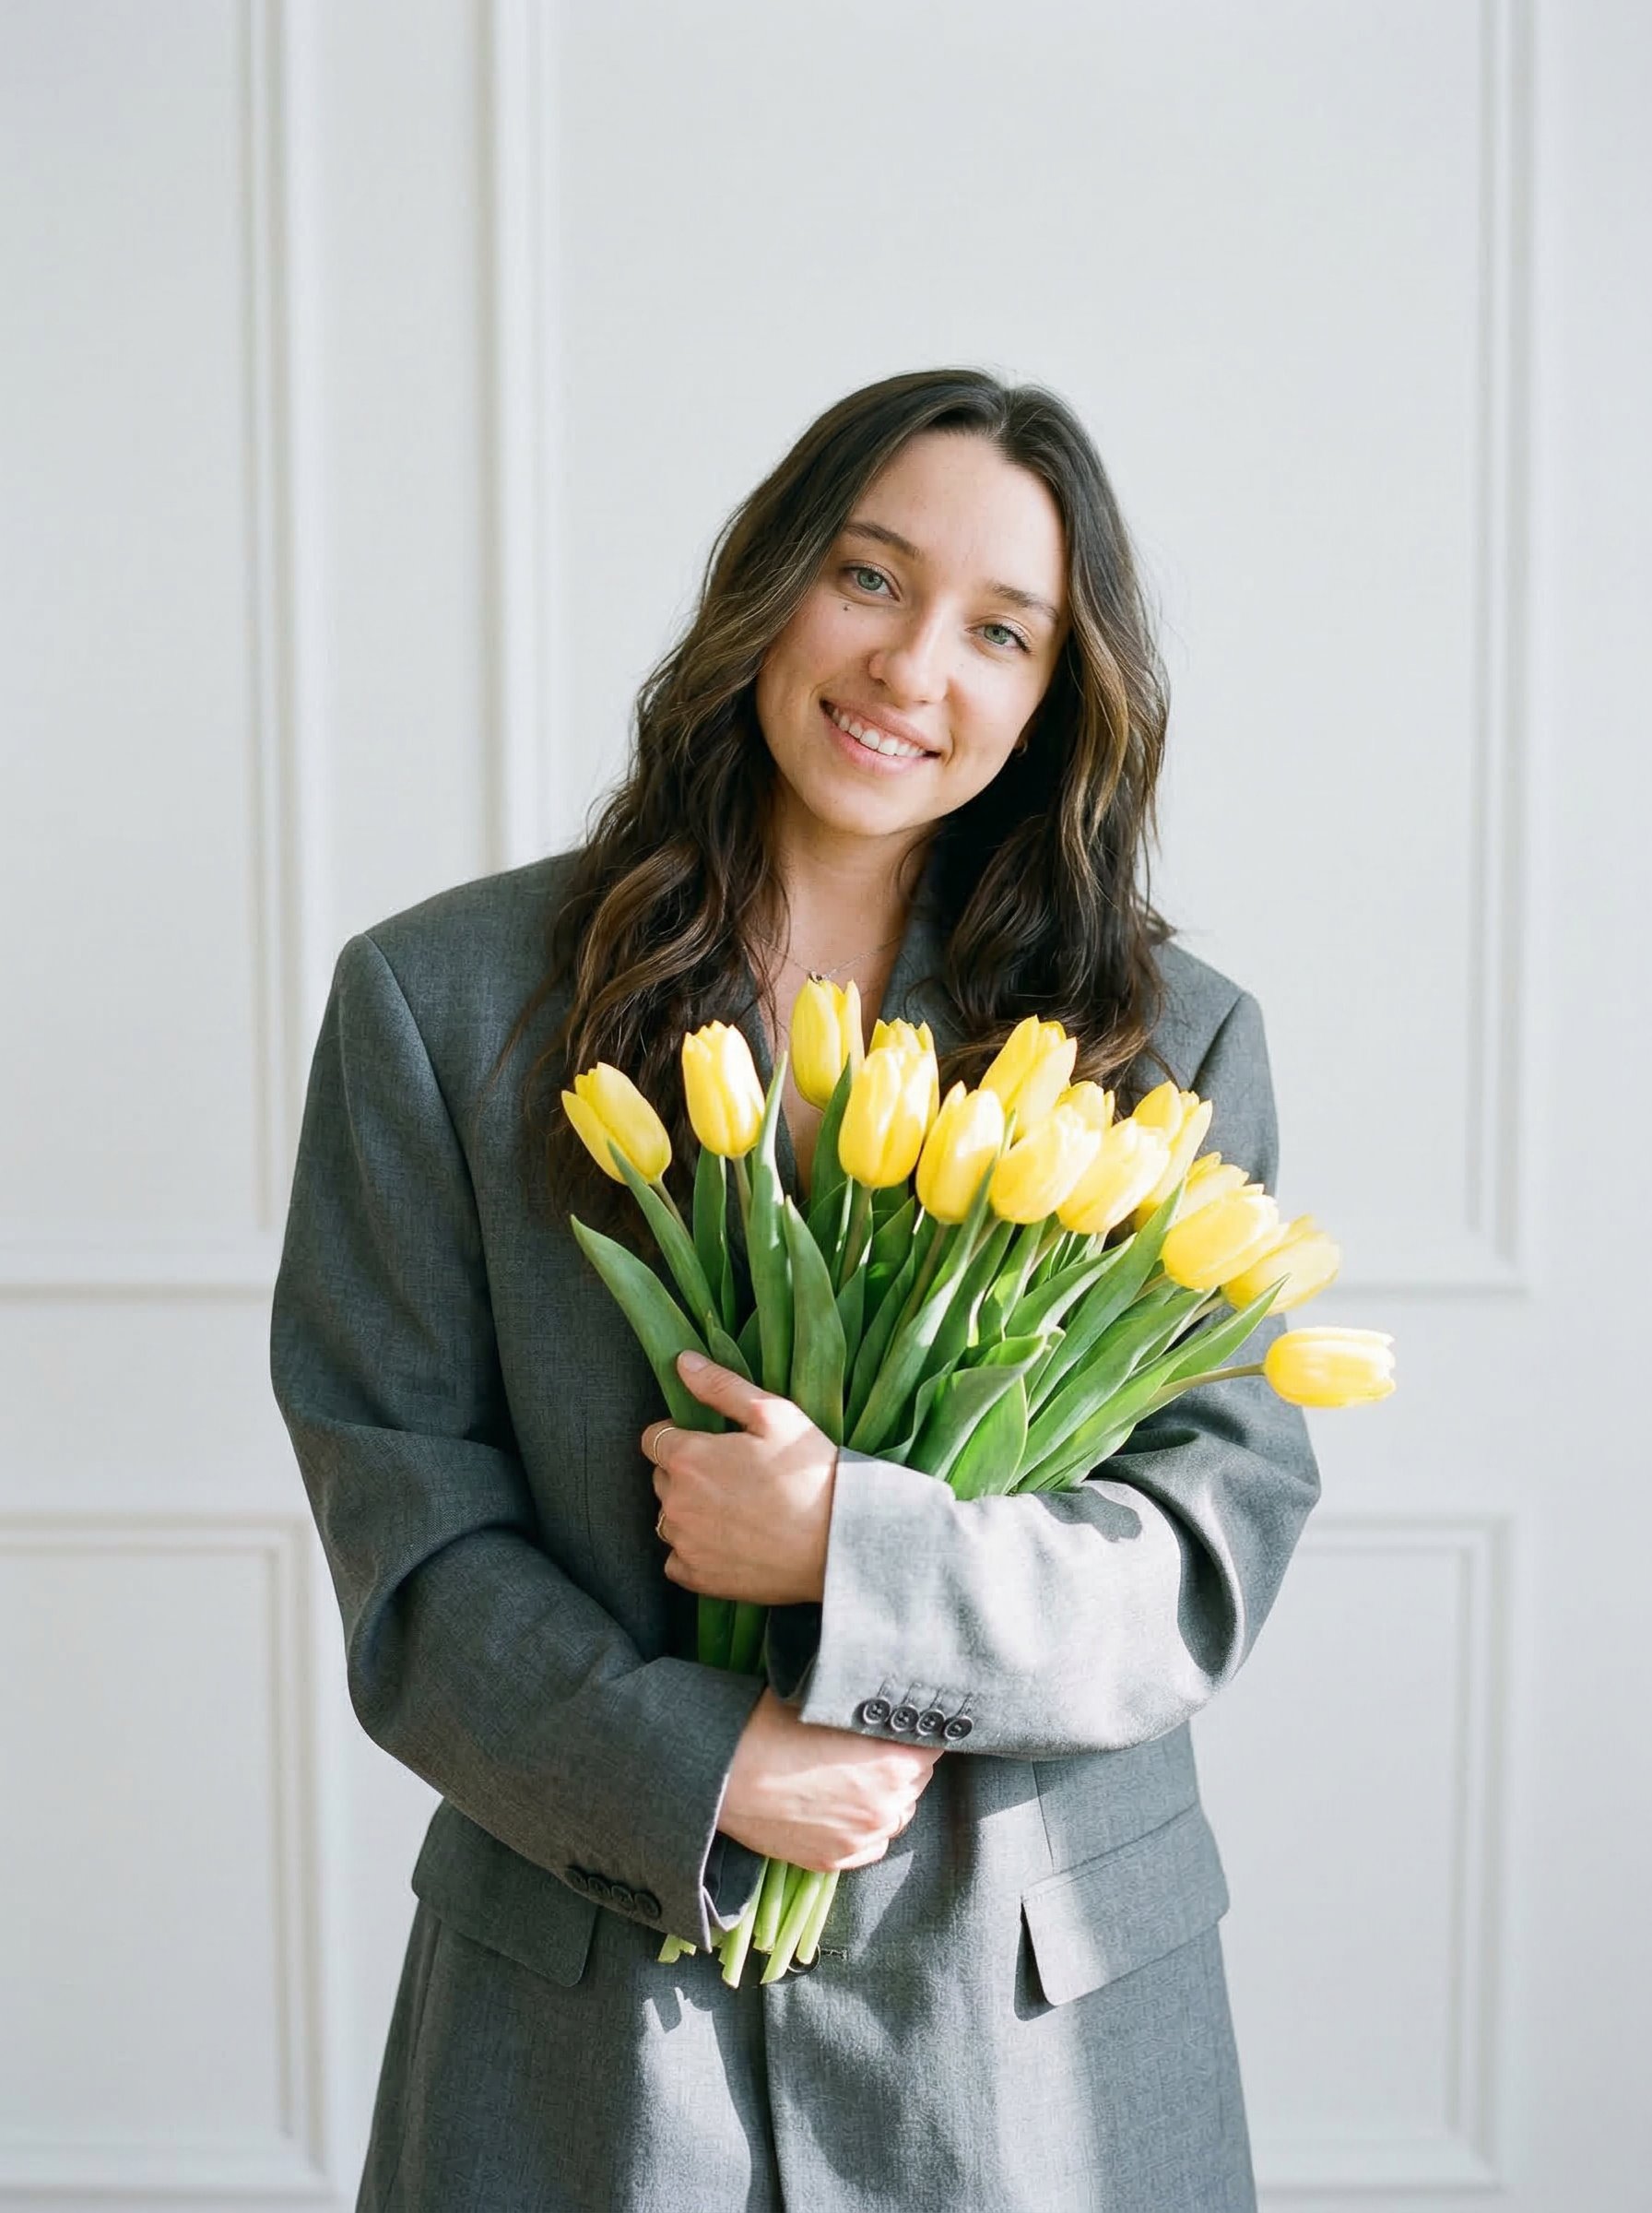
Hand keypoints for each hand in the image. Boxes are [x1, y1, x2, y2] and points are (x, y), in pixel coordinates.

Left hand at [644, 1351, 835, 1604]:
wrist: (839, 1543)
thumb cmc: (810, 1473)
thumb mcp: (774, 1415)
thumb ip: (721, 1386)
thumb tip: (682, 1362)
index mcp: (688, 1458)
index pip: (654, 1439)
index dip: (679, 1437)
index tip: (712, 1444)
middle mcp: (675, 1502)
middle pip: (662, 1480)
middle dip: (687, 1474)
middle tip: (735, 1477)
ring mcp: (685, 1543)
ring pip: (670, 1519)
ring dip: (690, 1512)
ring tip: (737, 1511)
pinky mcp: (698, 1577)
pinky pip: (678, 1560)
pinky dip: (696, 1551)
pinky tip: (731, 1542)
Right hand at [717, 1688, 941, 1871]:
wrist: (724, 1774)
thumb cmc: (770, 1727)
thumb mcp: (828, 1704)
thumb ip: (869, 1712)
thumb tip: (887, 1706)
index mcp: (893, 1762)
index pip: (932, 1746)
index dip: (916, 1732)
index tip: (902, 1725)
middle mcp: (886, 1806)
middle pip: (917, 1781)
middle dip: (901, 1763)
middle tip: (871, 1747)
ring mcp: (861, 1838)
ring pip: (896, 1815)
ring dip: (886, 1798)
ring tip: (853, 1778)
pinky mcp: (834, 1860)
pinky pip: (870, 1845)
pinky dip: (864, 1828)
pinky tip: (841, 1807)